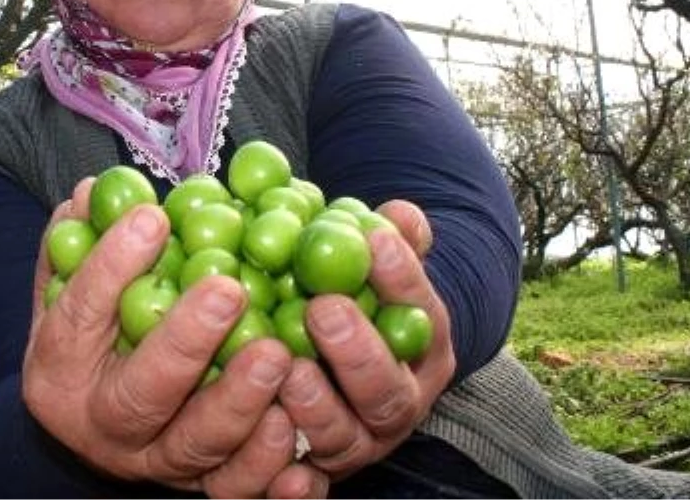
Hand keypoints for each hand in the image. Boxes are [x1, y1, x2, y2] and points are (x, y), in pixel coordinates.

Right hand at [23, 179, 328, 497]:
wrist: (93, 429)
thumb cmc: (88, 339)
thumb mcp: (68, 293)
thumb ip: (78, 246)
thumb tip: (95, 194)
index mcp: (59, 370)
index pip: (79, 317)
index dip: (111, 268)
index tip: (153, 218)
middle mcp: (101, 426)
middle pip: (141, 394)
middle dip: (184, 342)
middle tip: (229, 290)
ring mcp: (153, 463)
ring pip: (196, 447)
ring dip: (239, 402)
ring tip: (277, 353)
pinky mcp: (199, 489)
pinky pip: (235, 489)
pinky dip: (269, 465)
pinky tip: (293, 423)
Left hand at [277, 200, 454, 481]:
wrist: (336, 362)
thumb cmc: (354, 295)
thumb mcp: (376, 265)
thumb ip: (391, 239)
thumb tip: (400, 215)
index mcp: (422, 348)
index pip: (422, 314)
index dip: (403, 279)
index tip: (374, 240)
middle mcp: (397, 402)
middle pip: (387, 391)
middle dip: (359, 352)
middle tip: (322, 308)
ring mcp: (356, 442)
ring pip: (344, 438)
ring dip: (318, 408)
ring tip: (289, 369)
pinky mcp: (313, 469)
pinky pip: (302, 478)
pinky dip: (289, 472)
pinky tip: (267, 435)